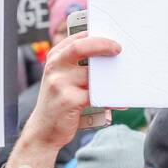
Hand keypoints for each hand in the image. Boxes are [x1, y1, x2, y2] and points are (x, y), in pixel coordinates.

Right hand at [20, 32, 120, 154]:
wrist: (43, 131)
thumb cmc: (59, 102)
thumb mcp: (62, 79)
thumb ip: (78, 67)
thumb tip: (108, 57)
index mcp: (54, 59)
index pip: (75, 39)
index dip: (95, 36)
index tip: (111, 38)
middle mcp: (54, 68)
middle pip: (81, 48)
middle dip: (102, 45)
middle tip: (118, 49)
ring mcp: (60, 83)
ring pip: (93, 74)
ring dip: (111, 78)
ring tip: (124, 79)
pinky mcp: (69, 100)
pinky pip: (96, 95)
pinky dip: (110, 99)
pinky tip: (119, 102)